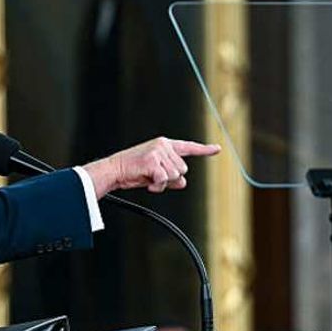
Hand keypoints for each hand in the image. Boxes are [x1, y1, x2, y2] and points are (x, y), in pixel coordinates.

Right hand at [82, 137, 220, 196]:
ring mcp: (158, 151)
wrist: (114, 171)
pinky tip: (147, 182)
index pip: (188, 147)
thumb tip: (183, 182)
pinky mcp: (153, 160)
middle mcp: (163, 145)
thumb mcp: (155, 174)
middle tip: (154, 178)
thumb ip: (171, 177)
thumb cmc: (133, 172)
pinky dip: (157, 186)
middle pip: (183, 169)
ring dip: (163, 183)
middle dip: (170, 179)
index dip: (204, 150)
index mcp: (164, 145)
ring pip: (175, 175)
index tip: (217, 149)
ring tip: (149, 179)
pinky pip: (165, 179)